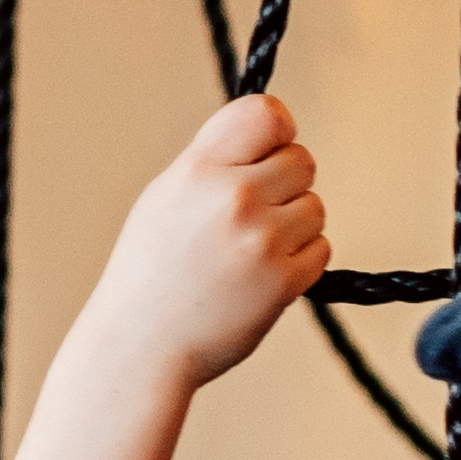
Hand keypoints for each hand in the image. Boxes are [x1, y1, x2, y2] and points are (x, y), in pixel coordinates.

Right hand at [5, 100, 326, 459]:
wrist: (140, 345)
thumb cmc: (150, 273)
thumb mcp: (164, 199)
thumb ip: (213, 165)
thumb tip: (268, 136)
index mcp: (198, 170)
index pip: (266, 114)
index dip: (278, 129)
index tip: (272, 148)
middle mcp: (233, 197)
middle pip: (302, 161)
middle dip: (287, 184)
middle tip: (256, 213)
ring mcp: (262, 239)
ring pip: (316, 208)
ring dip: (294, 226)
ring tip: (250, 252)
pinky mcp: (283, 280)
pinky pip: (320, 249)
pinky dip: (299, 262)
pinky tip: (260, 276)